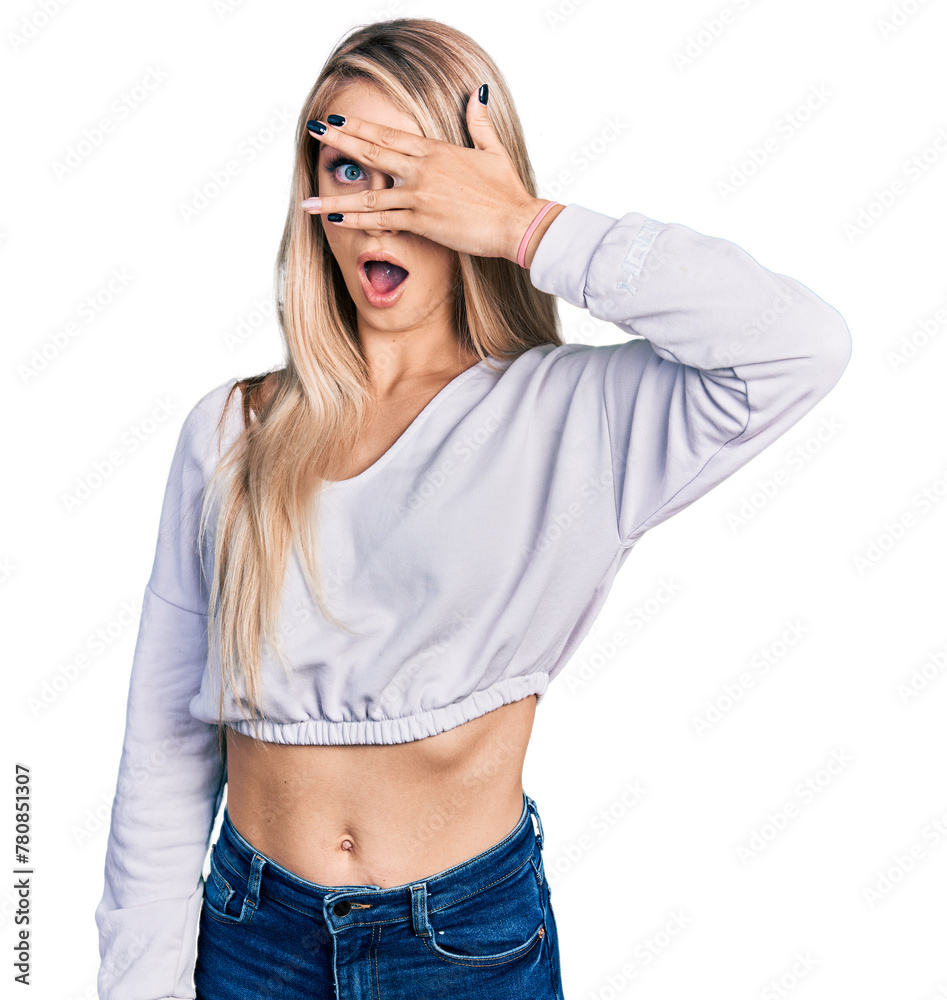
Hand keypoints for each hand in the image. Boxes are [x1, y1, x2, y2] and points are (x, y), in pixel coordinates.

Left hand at [301, 89, 555, 264]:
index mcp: (436, 150)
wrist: (515, 220)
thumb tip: (476, 95)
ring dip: (336, 198)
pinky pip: (383, 220)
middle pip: (373, 152)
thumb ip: (478, 123)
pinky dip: (358, 219)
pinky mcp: (423, 220)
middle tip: (314, 133)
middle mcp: (422, 168)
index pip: (389, 135)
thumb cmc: (506, 191)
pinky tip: (337, 219)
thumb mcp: (493, 150)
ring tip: (309, 201)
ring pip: (370, 193)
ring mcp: (420, 194)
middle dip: (340, 143)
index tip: (337, 123)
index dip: (361, 128)